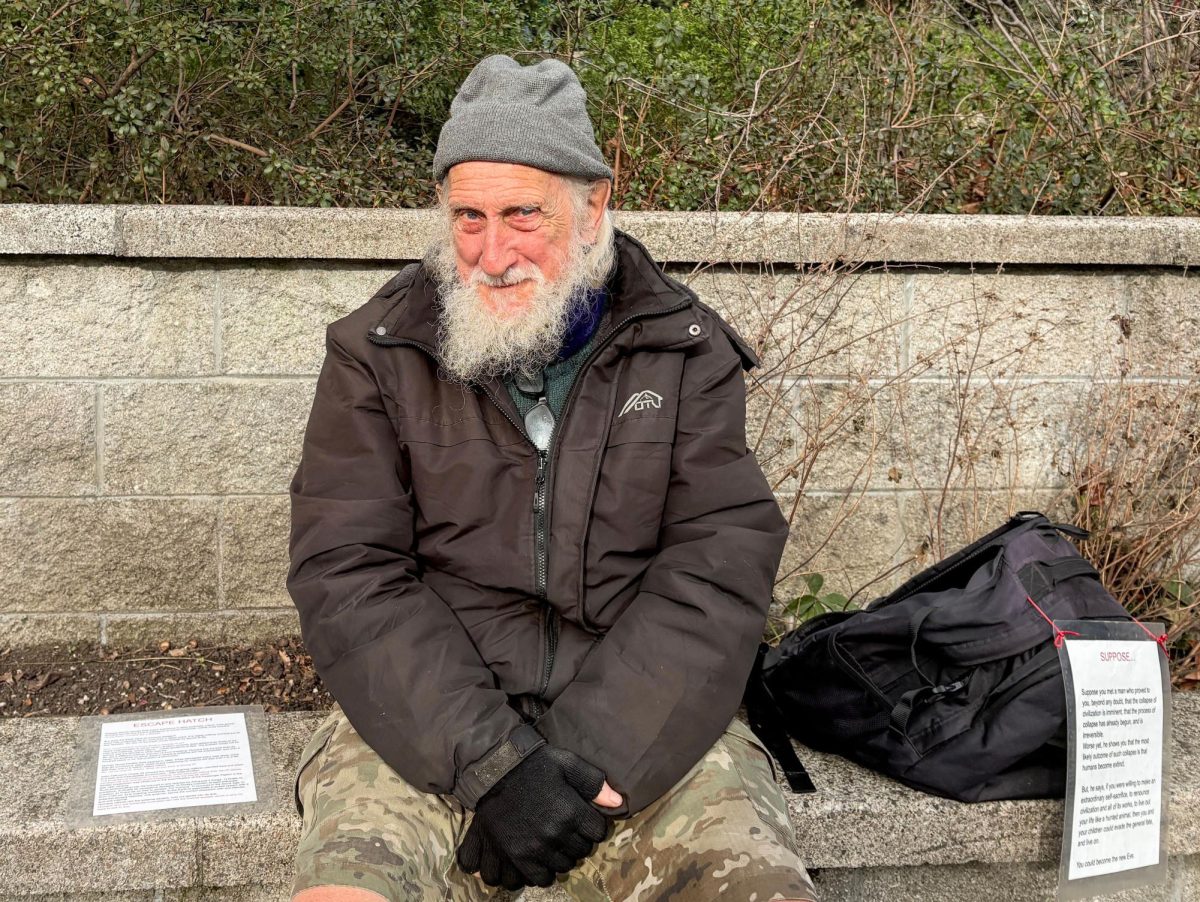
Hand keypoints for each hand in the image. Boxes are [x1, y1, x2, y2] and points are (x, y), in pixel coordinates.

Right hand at [456, 745, 621, 887]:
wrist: (495, 772)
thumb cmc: (535, 765)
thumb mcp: (568, 764)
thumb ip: (594, 783)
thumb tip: (618, 803)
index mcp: (571, 811)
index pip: (598, 832)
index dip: (594, 825)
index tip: (585, 819)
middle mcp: (556, 833)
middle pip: (582, 851)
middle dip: (580, 840)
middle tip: (570, 829)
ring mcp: (536, 847)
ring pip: (564, 865)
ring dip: (564, 855)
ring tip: (557, 842)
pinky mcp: (518, 856)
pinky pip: (541, 878)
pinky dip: (545, 870)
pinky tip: (543, 856)